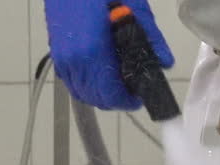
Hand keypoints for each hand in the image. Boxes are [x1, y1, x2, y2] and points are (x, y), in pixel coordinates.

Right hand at [44, 0, 173, 109]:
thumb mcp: (134, 8)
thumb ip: (150, 39)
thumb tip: (164, 63)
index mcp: (93, 52)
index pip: (111, 94)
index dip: (127, 101)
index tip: (139, 98)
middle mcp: (74, 60)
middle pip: (96, 98)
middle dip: (115, 99)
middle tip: (131, 90)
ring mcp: (62, 57)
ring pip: (82, 93)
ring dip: (100, 94)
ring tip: (117, 83)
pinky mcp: (55, 52)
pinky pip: (72, 81)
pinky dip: (86, 85)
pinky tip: (100, 74)